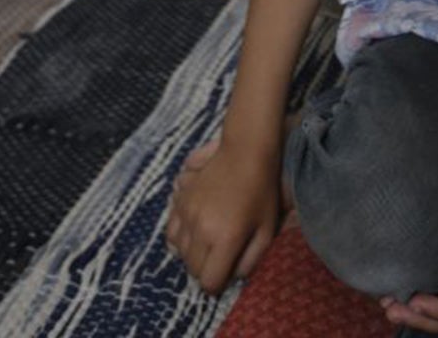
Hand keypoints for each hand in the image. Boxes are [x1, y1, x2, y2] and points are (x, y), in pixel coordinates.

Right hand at [165, 138, 282, 295]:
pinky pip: (171, 232)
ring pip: (180, 253)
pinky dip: (180, 239)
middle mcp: (202, 229)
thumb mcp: (267, 229)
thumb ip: (252, 260)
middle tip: (220, 260)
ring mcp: (187, 214)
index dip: (217, 284)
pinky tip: (194, 234)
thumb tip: (234, 276)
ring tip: (209, 245)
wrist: (245, 152)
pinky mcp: (180, 201)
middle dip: (206, 271)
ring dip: (193, 256)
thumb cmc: (262, 191)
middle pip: (193, 270)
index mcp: (226, 239)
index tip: (225, 275)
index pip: (209, 282)